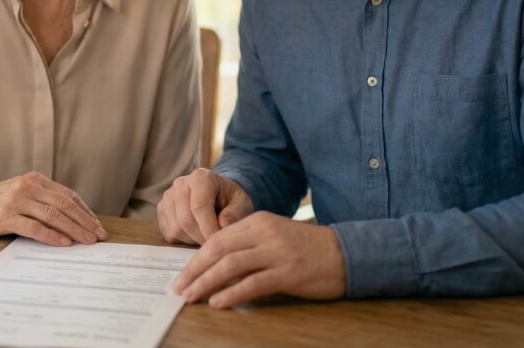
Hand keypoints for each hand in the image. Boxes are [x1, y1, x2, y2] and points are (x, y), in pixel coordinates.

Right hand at [0, 171, 106, 246]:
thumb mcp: (21, 192)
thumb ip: (42, 199)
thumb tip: (72, 218)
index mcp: (35, 179)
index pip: (67, 195)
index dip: (85, 211)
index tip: (96, 224)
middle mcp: (27, 187)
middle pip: (64, 205)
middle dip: (85, 221)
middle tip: (99, 235)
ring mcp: (16, 201)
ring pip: (53, 215)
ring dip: (74, 230)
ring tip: (87, 241)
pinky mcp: (6, 217)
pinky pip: (34, 227)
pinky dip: (52, 236)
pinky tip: (64, 243)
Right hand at [157, 168, 253, 244]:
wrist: (219, 195)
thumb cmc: (231, 200)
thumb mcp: (242, 204)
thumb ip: (235, 214)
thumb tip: (223, 226)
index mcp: (201, 177)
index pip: (199, 206)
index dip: (208, 228)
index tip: (219, 243)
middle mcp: (181, 184)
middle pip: (185, 220)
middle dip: (201, 237)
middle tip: (215, 245)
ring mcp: (168, 196)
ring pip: (176, 228)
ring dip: (193, 240)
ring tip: (207, 237)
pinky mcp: (162, 209)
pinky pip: (169, 233)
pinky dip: (183, 240)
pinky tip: (196, 235)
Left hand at [172, 212, 346, 307]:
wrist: (345, 253)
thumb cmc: (307, 248)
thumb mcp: (274, 235)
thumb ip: (248, 243)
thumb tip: (215, 263)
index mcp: (258, 221)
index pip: (217, 238)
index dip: (196, 258)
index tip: (182, 275)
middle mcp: (264, 232)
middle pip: (218, 249)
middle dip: (194, 270)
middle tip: (179, 288)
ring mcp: (277, 252)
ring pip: (231, 265)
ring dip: (206, 282)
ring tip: (191, 297)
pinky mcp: (289, 273)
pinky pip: (253, 283)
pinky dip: (232, 293)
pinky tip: (218, 303)